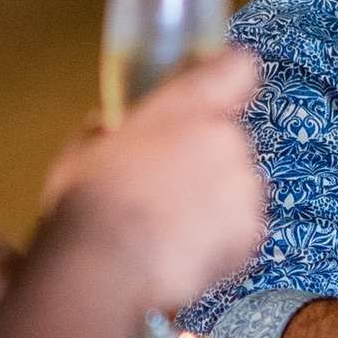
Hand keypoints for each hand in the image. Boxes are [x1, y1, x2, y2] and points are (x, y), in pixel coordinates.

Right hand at [36, 48, 267, 318]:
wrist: (105, 268)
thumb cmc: (88, 203)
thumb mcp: (85, 147)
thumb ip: (115, 127)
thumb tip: (113, 129)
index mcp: (188, 107)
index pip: (236, 68)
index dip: (227, 77)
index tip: (216, 88)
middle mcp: (226, 140)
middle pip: (228, 138)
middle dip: (204, 156)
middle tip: (164, 184)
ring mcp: (245, 188)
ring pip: (236, 184)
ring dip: (213, 198)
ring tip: (167, 225)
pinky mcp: (251, 233)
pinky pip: (240, 227)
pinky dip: (220, 236)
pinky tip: (180, 248)